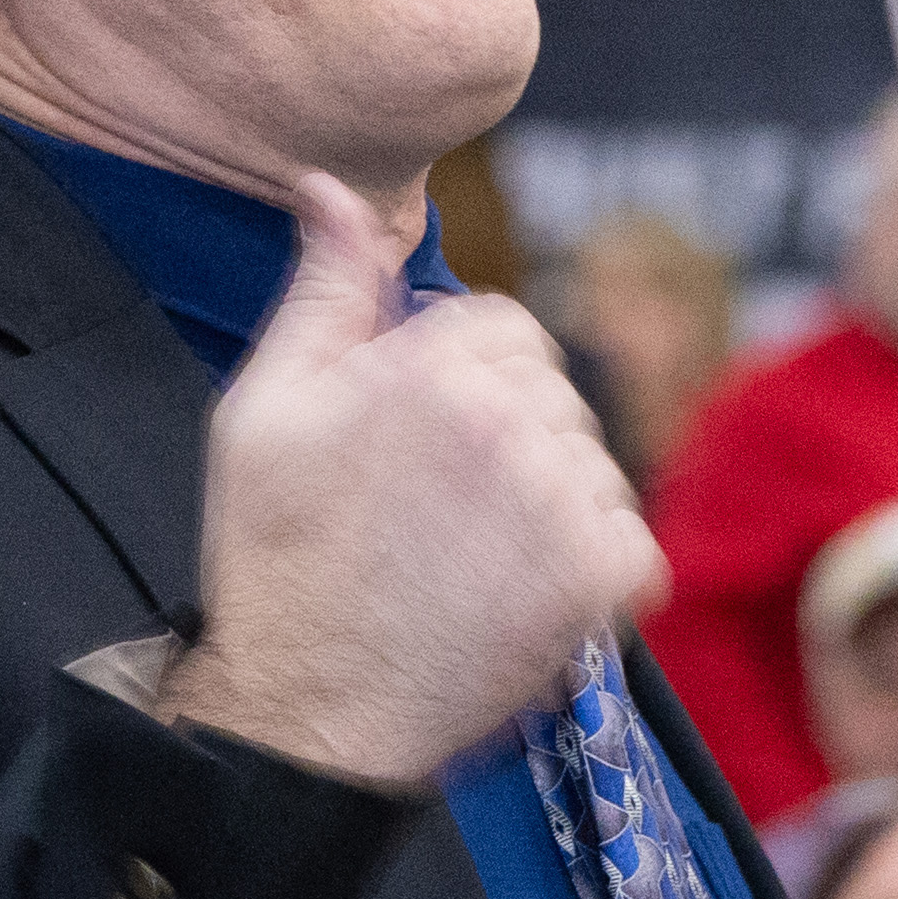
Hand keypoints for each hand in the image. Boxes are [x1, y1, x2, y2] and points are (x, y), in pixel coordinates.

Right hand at [157, 172, 653, 793]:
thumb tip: (328, 186)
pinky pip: (632, 542)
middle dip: (513, 440)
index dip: (466, 385)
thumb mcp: (264, 405)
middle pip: (556, 391)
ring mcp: (559, 500)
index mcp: (430, 362)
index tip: (424, 450)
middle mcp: (506, 419)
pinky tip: (523, 597)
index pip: (506, 328)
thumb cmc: (273, 561)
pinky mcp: (597, 579)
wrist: (300, 712)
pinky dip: (595, 574)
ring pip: (595, 464)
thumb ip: (320, 289)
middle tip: (439, 517)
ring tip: (474, 562)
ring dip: (554, 505)